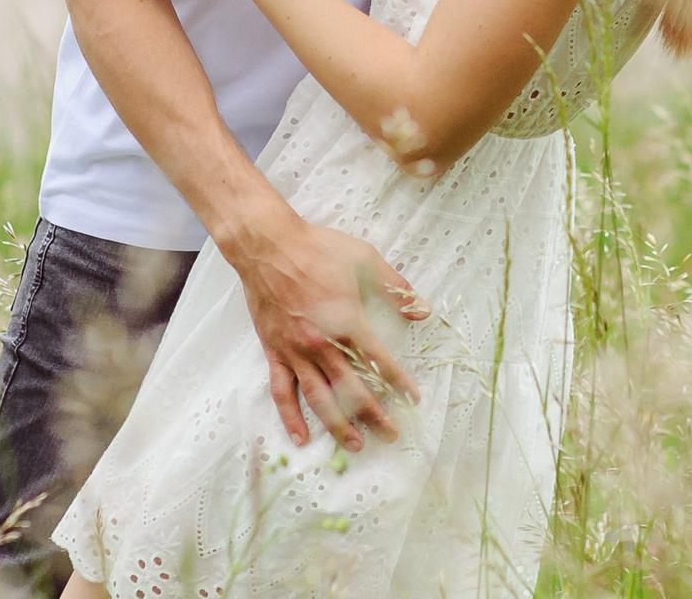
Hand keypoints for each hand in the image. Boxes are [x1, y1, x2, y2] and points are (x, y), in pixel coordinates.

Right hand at [223, 206, 431, 449]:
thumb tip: (422, 311)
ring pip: (320, 398)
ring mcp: (296, 352)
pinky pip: (282, 391)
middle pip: (352, 389)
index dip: (398, 383)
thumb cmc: (318, 250)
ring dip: (339, 425)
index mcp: (347, 322)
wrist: (269, 246)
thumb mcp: (364, 259)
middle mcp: (322, 344)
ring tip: (355, 445)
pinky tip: (300, 436)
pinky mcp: (274, 352)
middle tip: (390, 435)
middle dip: (374, 415)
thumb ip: (394, 289)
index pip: (379, 362)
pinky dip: (291, 416)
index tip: (412, 400)